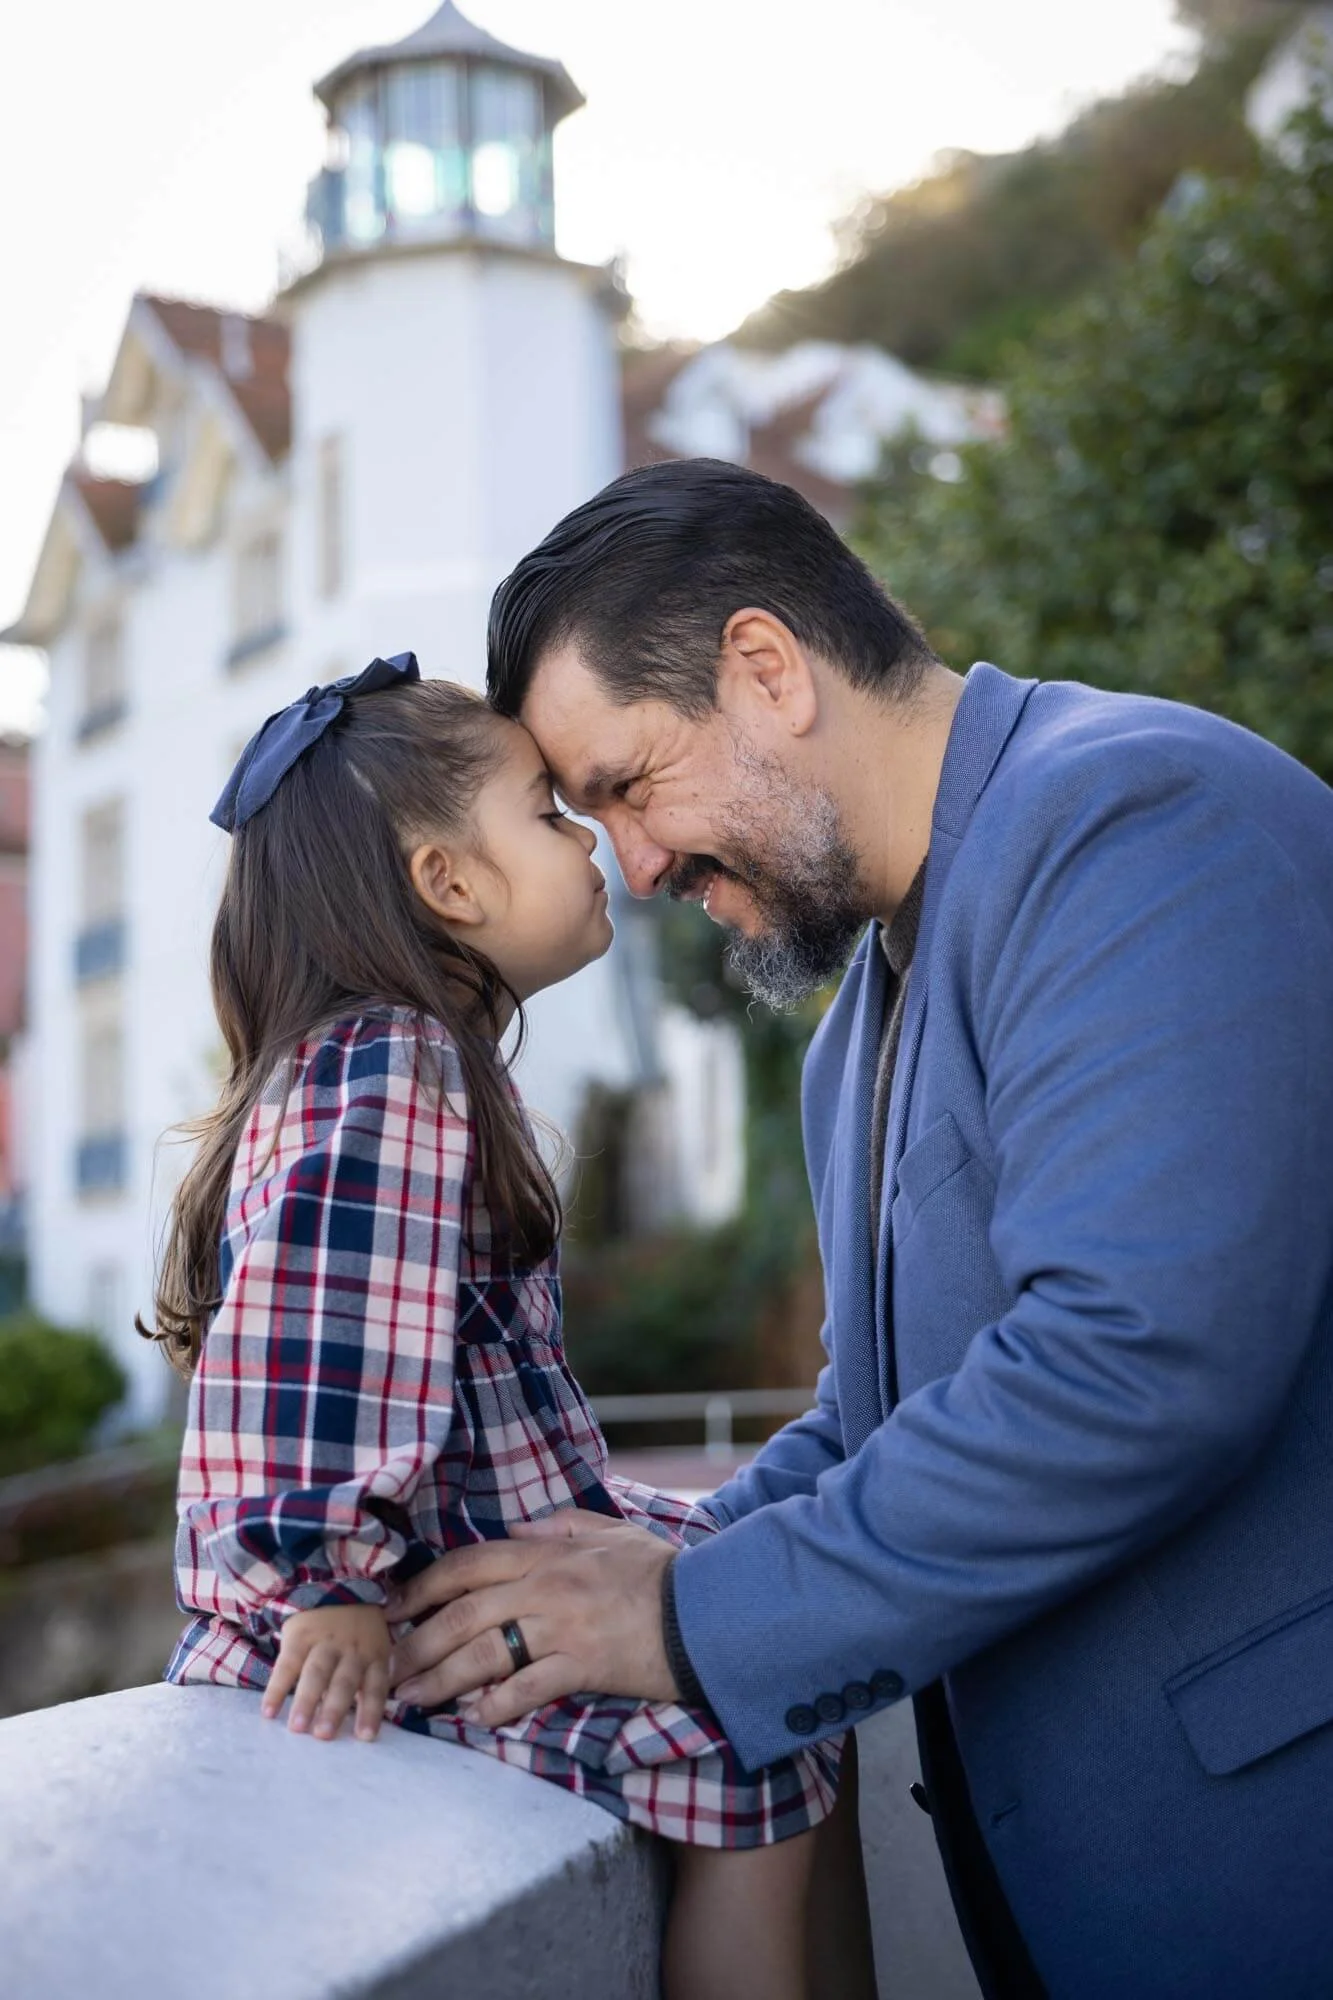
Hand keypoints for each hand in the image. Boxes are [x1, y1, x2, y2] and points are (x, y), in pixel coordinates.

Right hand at [262, 1603, 390, 1741]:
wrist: (334, 1583)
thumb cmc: (357, 1630)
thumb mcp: (373, 1646)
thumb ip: (368, 1678)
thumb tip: (361, 1723)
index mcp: (374, 1654)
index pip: (376, 1685)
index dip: (371, 1710)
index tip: (365, 1737)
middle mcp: (352, 1649)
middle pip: (344, 1681)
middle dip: (334, 1708)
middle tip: (323, 1736)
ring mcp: (325, 1642)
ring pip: (317, 1672)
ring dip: (306, 1700)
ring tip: (297, 1728)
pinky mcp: (299, 1636)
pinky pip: (287, 1664)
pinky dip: (277, 1688)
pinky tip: (268, 1711)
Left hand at [385, 1514, 679, 1726]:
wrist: (708, 1609)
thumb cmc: (660, 1571)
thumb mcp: (611, 1531)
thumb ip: (561, 1526)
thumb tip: (518, 1526)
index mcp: (548, 1553)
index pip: (468, 1566)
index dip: (424, 1587)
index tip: (394, 1609)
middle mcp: (546, 1586)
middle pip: (464, 1614)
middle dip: (418, 1643)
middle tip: (387, 1668)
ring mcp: (562, 1627)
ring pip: (484, 1653)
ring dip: (442, 1680)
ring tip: (412, 1700)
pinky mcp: (583, 1665)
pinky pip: (528, 1687)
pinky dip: (497, 1705)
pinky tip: (475, 1719)